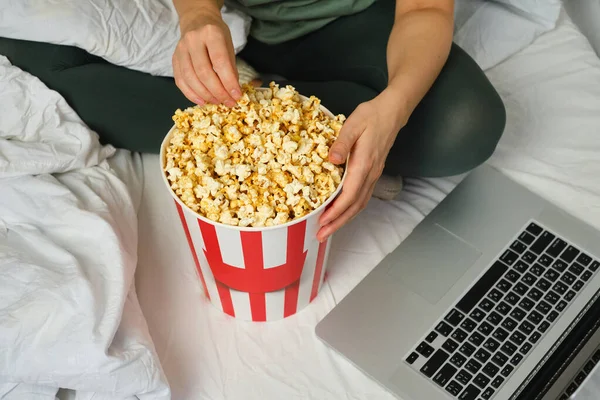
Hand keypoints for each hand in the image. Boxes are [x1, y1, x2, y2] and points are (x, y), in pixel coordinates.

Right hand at [173, 8, 241, 105]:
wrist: (197, 20)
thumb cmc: (216, 35)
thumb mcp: (229, 45)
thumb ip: (231, 67)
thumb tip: (233, 91)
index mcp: (211, 33)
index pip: (220, 62)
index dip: (228, 82)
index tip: (236, 95)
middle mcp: (193, 40)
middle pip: (203, 72)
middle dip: (218, 92)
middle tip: (228, 102)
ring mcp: (180, 49)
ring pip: (190, 79)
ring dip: (205, 95)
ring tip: (217, 102)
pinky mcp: (174, 59)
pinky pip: (180, 81)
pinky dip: (191, 94)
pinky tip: (202, 101)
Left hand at [317, 88, 406, 241]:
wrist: (392, 112)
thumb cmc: (371, 116)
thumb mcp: (353, 124)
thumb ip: (341, 143)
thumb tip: (331, 160)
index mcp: (364, 163)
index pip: (350, 194)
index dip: (336, 210)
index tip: (323, 221)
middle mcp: (370, 174)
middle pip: (355, 205)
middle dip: (338, 222)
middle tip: (321, 236)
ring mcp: (373, 175)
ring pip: (359, 204)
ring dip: (344, 219)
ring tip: (328, 230)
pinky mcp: (373, 173)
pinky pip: (362, 197)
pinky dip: (350, 209)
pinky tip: (341, 213)